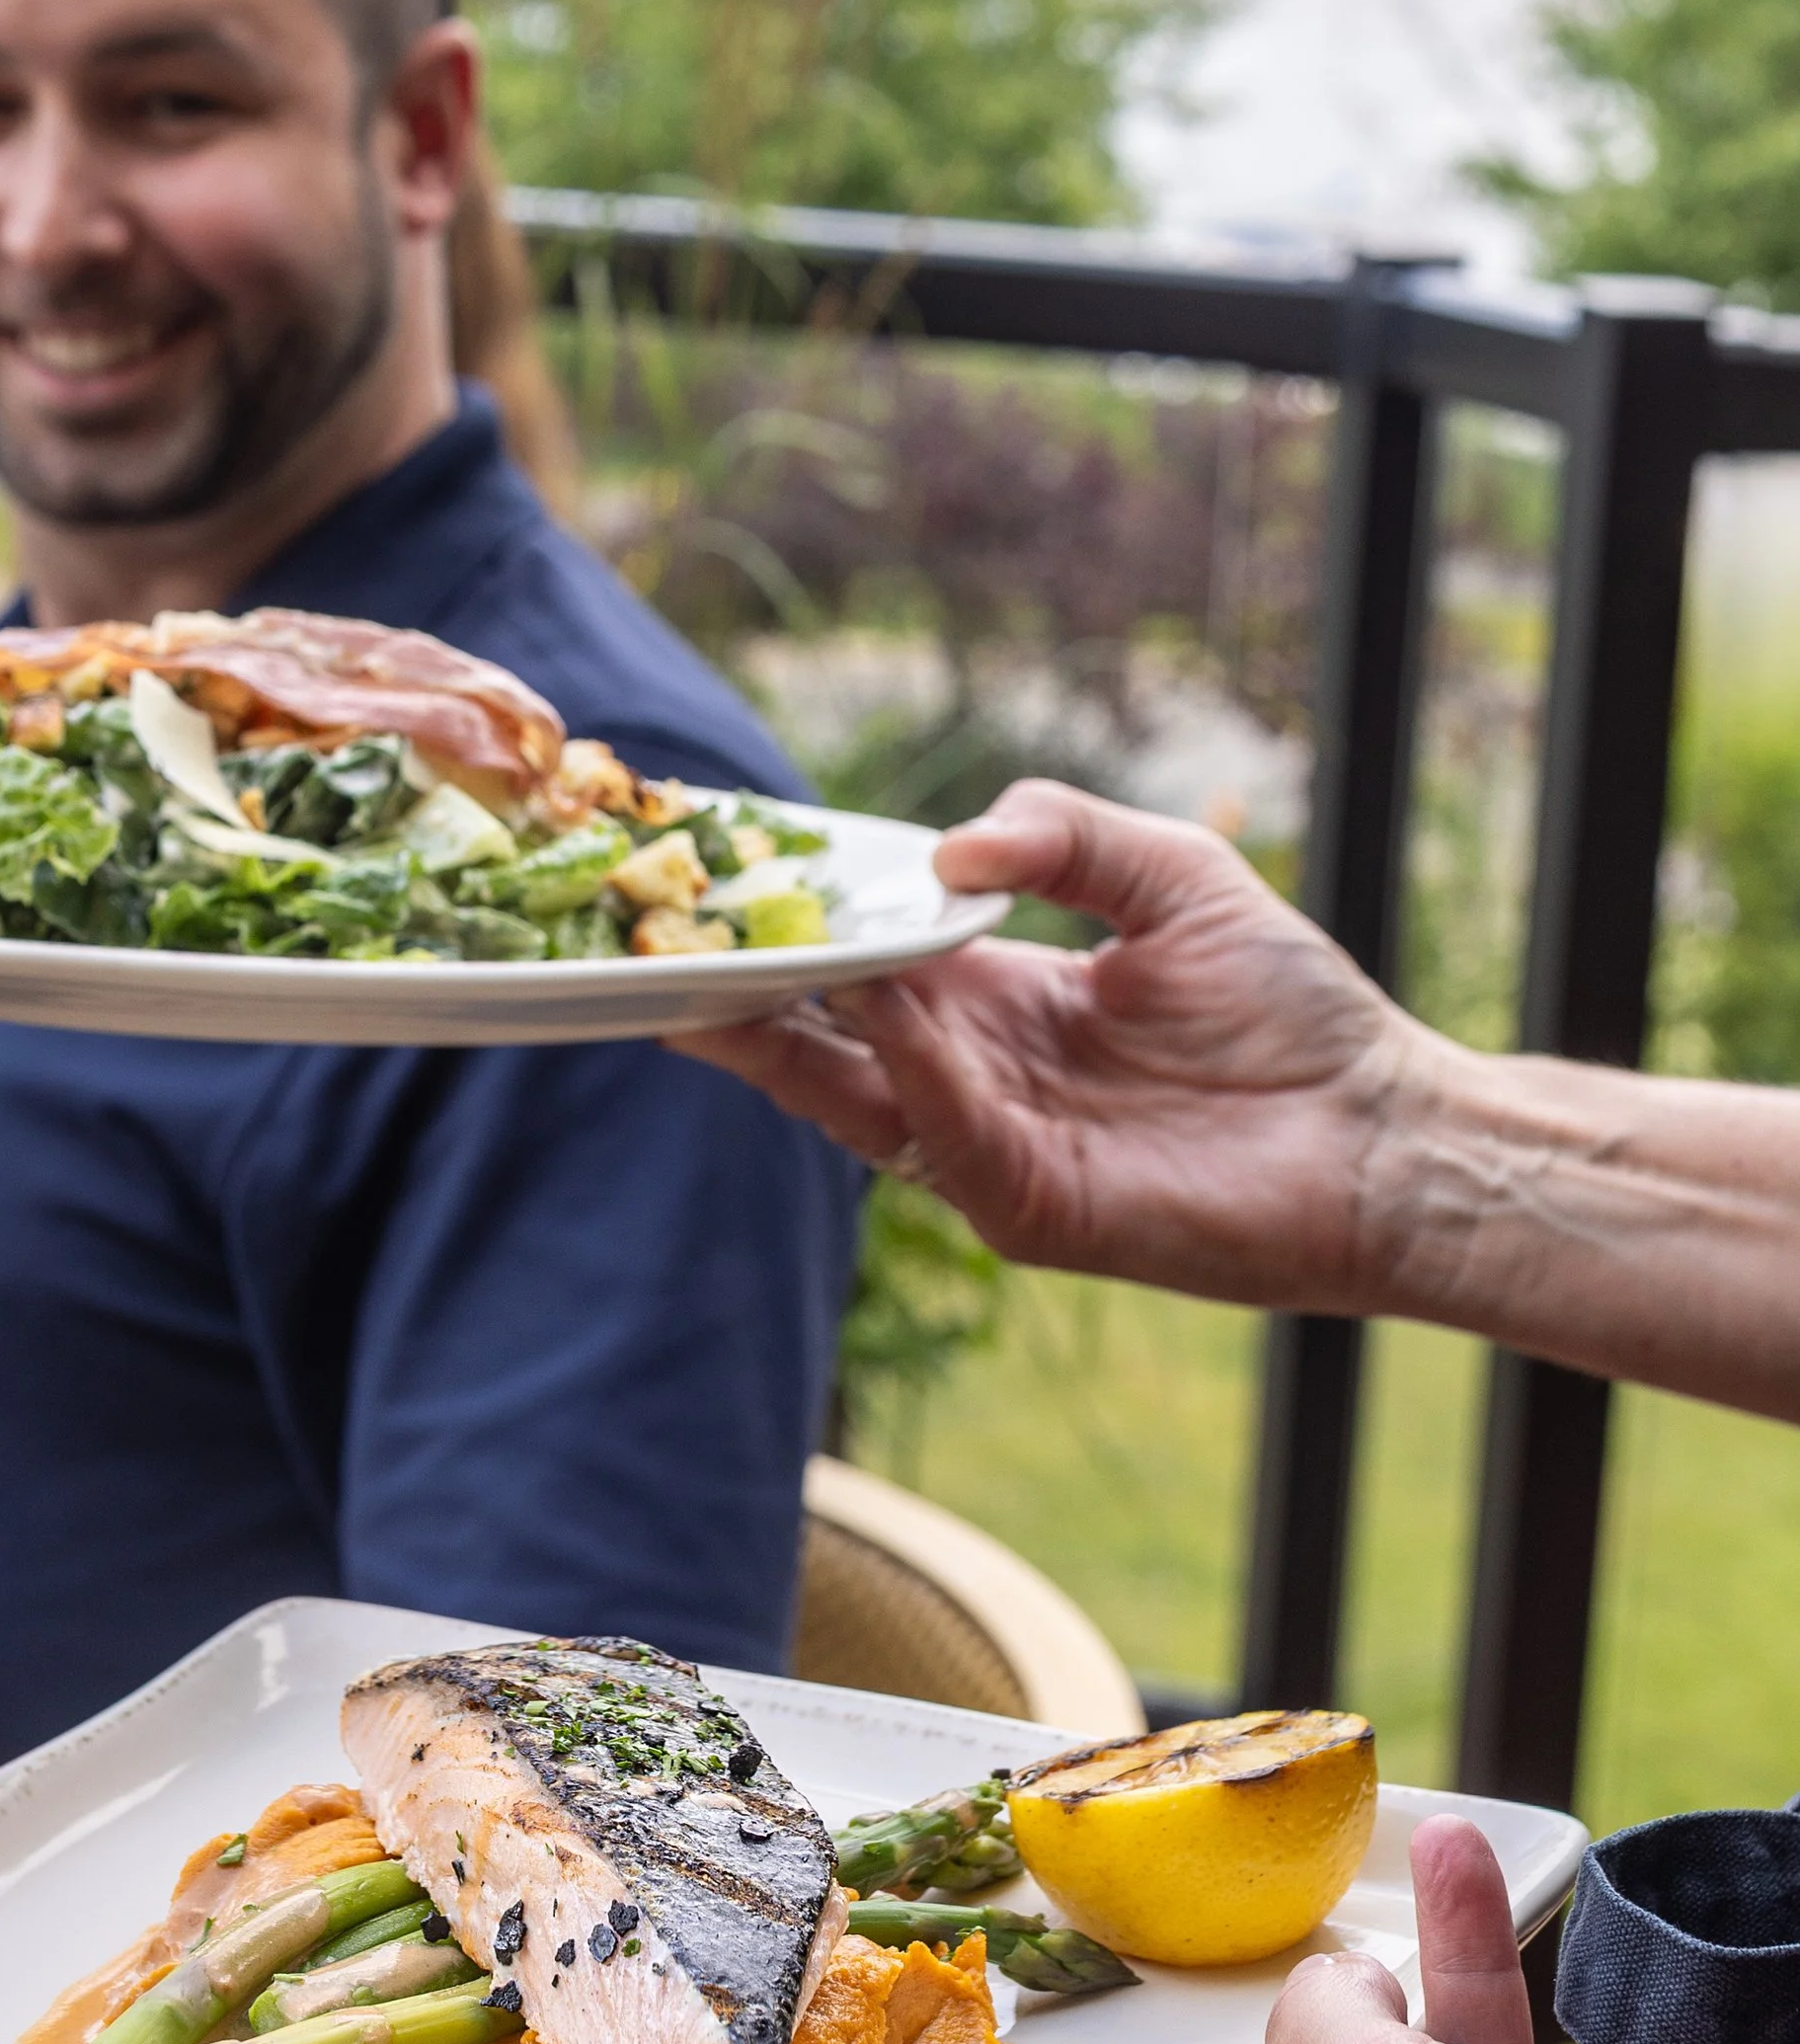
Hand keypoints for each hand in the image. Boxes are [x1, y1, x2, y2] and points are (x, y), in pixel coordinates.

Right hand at [686, 781, 1439, 1311]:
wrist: (1382, 1131)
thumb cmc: (1293, 1010)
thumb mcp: (1174, 876)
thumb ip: (1064, 835)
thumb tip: (947, 853)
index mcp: (995, 1002)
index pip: (861, 965)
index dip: (793, 927)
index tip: (716, 876)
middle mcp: (974, 1077)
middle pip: (825, 1038)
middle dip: (744, 990)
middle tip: (661, 934)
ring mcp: (992, 1150)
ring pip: (855, 1096)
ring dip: (793, 1032)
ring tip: (729, 968)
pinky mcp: (1029, 1208)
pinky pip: (946, 1138)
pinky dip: (911, 1073)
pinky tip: (892, 1010)